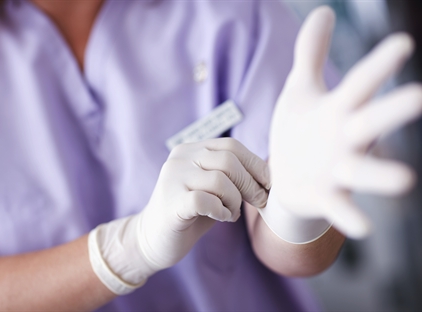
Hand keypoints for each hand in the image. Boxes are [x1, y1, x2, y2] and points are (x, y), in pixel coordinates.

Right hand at [138, 138, 269, 268]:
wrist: (152, 239)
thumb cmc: (189, 214)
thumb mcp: (211, 188)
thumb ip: (231, 176)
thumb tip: (269, 177)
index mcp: (191, 150)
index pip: (232, 146)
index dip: (256, 164)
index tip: (270, 184)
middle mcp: (180, 158)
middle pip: (229, 160)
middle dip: (251, 184)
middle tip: (259, 202)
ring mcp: (173, 178)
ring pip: (220, 179)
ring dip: (235, 200)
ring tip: (231, 213)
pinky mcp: (171, 202)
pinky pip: (206, 200)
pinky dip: (221, 210)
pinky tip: (220, 217)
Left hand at [269, 6, 421, 238]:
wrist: (284, 176)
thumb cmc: (299, 130)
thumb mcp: (300, 89)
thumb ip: (311, 53)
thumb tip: (323, 11)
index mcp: (338, 111)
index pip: (359, 85)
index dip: (378, 66)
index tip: (403, 43)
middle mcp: (344, 139)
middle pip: (369, 122)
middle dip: (391, 111)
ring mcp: (337, 171)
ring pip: (362, 170)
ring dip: (381, 174)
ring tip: (406, 179)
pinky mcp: (324, 197)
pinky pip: (339, 207)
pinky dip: (349, 216)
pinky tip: (363, 227)